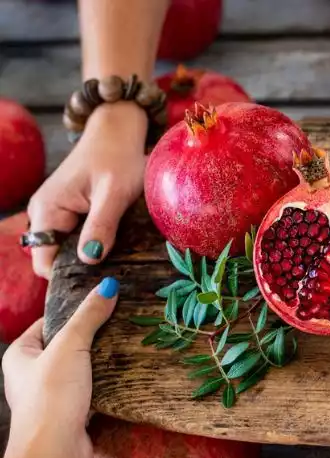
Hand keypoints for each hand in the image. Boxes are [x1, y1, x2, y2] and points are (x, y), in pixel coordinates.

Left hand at [1, 277, 118, 457]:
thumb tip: (108, 285)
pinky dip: (107, 383)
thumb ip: (89, 316)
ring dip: (103, 362)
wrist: (55, 451)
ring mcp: (51, 395)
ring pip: (81, 369)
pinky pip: (92, 390)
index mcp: (20, 354)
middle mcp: (31, 374)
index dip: (74, 312)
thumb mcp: (70, 347)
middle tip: (122, 323)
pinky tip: (126, 376)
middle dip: (94, 338)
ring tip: (128, 346)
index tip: (103, 304)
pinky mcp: (71, 413)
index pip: (49, 322)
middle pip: (67, 345)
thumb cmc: (51, 396)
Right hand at [27, 102, 146, 278]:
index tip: (98, 285)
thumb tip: (89, 259)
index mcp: (46, 210)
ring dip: (91, 258)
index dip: (67, 278)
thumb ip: (101, 225)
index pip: (45, 262)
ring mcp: (56, 213)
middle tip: (114, 278)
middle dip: (82, 270)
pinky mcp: (70, 212)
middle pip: (56, 259)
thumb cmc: (118, 157)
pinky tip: (115, 249)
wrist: (118, 132)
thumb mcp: (114, 194)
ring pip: (68, 250)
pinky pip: (77, 239)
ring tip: (119, 265)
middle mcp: (44, 214)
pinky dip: (95, 245)